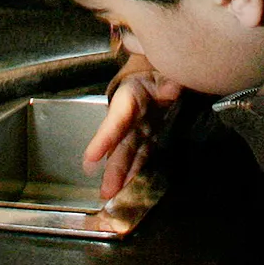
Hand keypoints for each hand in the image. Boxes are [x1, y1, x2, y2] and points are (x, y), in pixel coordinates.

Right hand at [83, 54, 183, 200]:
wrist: (164, 71)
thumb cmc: (158, 68)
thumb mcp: (163, 68)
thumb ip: (169, 79)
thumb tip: (172, 89)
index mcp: (131, 96)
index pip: (117, 119)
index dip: (104, 139)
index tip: (91, 158)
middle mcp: (132, 116)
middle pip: (121, 144)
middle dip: (113, 168)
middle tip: (106, 191)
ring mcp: (141, 128)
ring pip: (131, 154)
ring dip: (123, 176)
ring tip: (114, 196)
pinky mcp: (151, 136)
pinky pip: (144, 156)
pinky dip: (139, 172)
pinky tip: (133, 188)